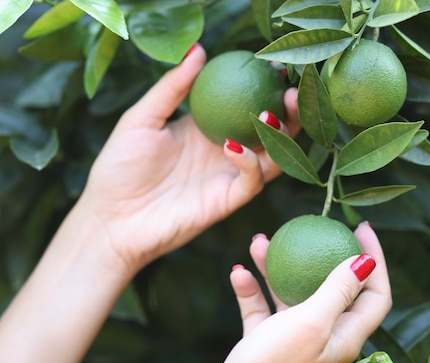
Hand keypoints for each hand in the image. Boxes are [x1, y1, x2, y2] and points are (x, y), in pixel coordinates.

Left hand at [79, 43, 300, 272]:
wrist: (110, 219)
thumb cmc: (119, 167)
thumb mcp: (142, 118)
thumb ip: (172, 86)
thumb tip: (199, 49)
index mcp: (208, 127)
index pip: (248, 103)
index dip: (267, 86)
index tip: (275, 66)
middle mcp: (226, 150)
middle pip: (271, 130)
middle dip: (288, 111)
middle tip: (292, 90)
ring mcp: (229, 176)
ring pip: (273, 156)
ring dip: (279, 136)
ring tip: (272, 114)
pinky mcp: (227, 201)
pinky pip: (252, 181)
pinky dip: (249, 163)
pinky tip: (232, 146)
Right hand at [194, 221, 391, 362]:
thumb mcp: (311, 322)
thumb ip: (338, 290)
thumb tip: (366, 261)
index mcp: (346, 336)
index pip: (375, 293)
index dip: (375, 259)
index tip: (361, 228)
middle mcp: (325, 337)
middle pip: (333, 288)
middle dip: (322, 255)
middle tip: (314, 227)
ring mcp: (295, 340)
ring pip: (292, 294)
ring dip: (277, 268)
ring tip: (260, 241)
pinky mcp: (266, 343)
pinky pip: (263, 309)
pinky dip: (252, 290)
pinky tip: (238, 272)